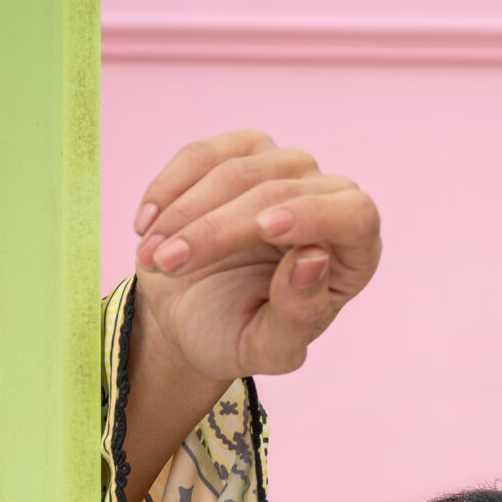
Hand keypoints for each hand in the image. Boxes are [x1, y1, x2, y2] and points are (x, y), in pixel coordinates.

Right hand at [133, 128, 380, 383]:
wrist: (190, 318)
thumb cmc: (236, 337)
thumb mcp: (267, 349)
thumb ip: (299, 316)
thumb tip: (315, 258)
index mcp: (353, 256)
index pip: (356, 215)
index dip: (315, 215)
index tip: (268, 228)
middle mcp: (327, 202)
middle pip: (284, 191)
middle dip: (220, 229)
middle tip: (170, 264)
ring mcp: (285, 169)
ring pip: (240, 170)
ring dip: (186, 213)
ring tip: (153, 259)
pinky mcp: (241, 152)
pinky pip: (203, 155)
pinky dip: (169, 188)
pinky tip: (146, 227)